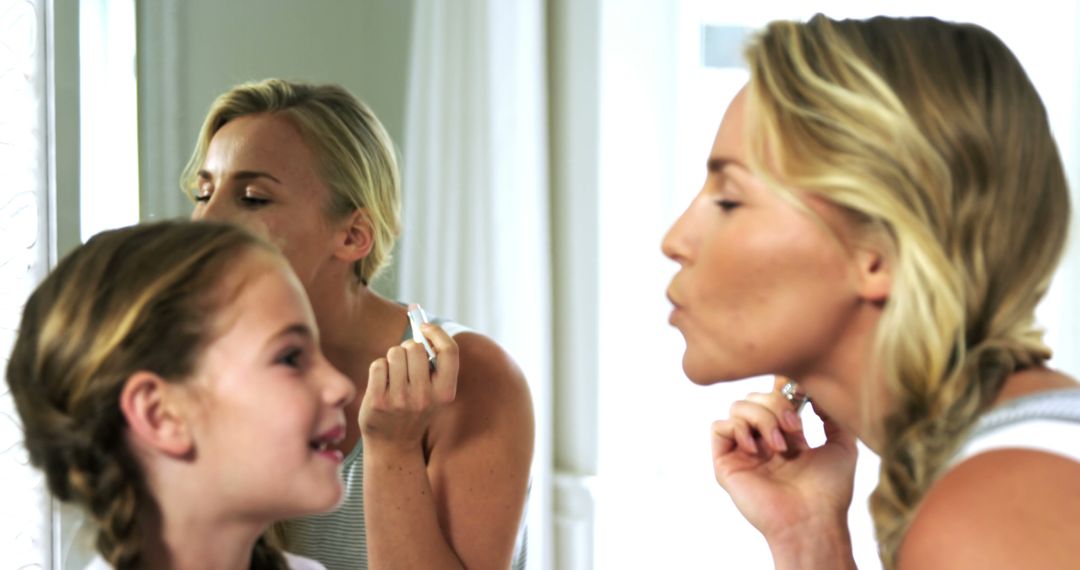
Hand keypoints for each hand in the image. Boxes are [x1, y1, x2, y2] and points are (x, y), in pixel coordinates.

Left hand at [359, 323, 459, 451]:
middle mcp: (425, 397)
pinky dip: (379, 368)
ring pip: (395, 353)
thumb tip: (421, 319)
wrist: (393, 444)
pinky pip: (378, 365)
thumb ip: (433, 361)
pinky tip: (382, 383)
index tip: (425, 326)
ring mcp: (401, 401)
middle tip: (406, 360)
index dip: (437, 333)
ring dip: (392, 358)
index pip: (449, 351)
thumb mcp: (434, 391)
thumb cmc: (414, 407)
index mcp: (445, 393)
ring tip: (394, 375)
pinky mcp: (379, 401)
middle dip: (408, 347)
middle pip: (416, 348)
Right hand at [711, 380, 856, 555]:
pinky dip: (738, 429)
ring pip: (737, 406)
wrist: (812, 520)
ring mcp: (742, 452)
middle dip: (776, 404)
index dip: (782, 388)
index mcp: (784, 434)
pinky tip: (757, 449)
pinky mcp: (725, 464)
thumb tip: (815, 388)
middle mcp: (760, 440)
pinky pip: (719, 427)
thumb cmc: (829, 490)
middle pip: (754, 396)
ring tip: (779, 446)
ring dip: (761, 418)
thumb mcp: (842, 444)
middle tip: (795, 430)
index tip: (801, 398)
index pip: (772, 394)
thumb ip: (832, 414)